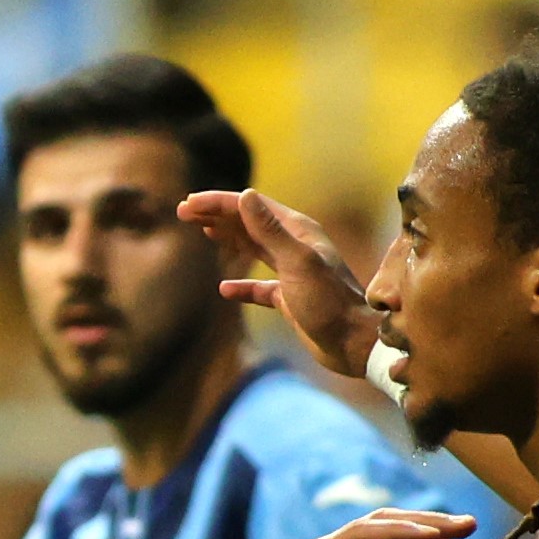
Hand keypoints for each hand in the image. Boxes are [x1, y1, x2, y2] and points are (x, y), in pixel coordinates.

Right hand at [180, 186, 381, 376]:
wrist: (354, 343)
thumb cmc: (329, 303)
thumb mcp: (297, 262)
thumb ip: (269, 230)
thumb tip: (245, 195)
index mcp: (297, 230)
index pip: (250, 206)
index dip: (217, 203)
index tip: (188, 204)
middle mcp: (295, 246)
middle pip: (249, 223)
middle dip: (217, 215)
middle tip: (184, 212)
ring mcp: (292, 273)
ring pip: (254, 249)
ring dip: (228, 238)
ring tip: (203, 231)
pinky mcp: (290, 299)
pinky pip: (260, 288)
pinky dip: (242, 285)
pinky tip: (224, 289)